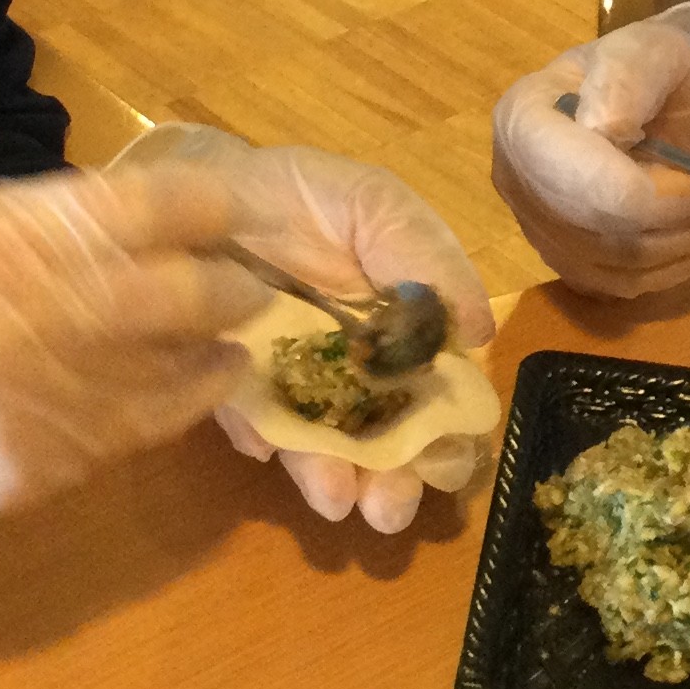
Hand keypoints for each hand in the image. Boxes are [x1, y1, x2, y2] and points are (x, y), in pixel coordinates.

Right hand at [0, 165, 265, 658]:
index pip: (143, 208)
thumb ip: (40, 229)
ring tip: (237, 327)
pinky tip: (207, 379)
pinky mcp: (42, 465)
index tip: (234, 207)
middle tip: (253, 275)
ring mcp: (37, 397)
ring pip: (175, 362)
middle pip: (180, 289)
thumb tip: (140, 221)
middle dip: (232, 281)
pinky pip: (144, 425)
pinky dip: (186, 397)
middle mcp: (24, 311)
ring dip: (219, 342)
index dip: (207, 208)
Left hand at [114, 123, 495, 533]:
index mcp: (408, 335)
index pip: (445, 401)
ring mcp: (296, 388)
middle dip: (396, 484)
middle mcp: (358, 375)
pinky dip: (262, 436)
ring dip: (334, 480)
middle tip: (389, 505)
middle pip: (391, 445)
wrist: (210, 183)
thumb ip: (426, 256)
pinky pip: (250, 422)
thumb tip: (478, 330)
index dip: (452, 438)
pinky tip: (264, 440)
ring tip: (336, 499)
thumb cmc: (306, 197)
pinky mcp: (235, 389)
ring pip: (324, 452)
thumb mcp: (375, 206)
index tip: (447, 459)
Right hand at [489, 3, 689, 298]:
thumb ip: (629, 75)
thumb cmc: (659, 68)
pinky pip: (628, 285)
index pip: (592, 188)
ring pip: (627, 265)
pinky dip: (682, 262)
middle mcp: (517, 183)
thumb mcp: (656, 48)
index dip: (676, 193)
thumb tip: (604, 128)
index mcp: (524, 121)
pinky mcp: (568, 263)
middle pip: (612, 232)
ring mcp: (539, 230)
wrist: (663, 99)